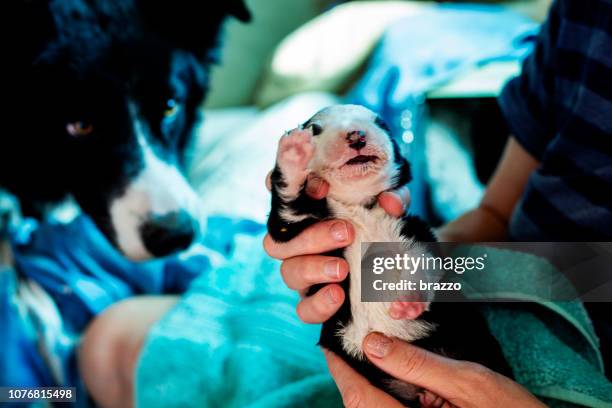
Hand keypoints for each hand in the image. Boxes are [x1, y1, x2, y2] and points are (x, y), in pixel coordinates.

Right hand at [263, 173, 409, 322]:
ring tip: (342, 269)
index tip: (323, 189)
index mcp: (308, 211)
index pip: (287, 195)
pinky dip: (319, 303)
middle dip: (312, 236)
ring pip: (288, 271)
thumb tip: (391, 203)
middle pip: (279, 239)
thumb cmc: (382, 224)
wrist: (396, 268)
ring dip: (313, 268)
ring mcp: (302, 273)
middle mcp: (296, 241)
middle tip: (346, 232)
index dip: (295, 190)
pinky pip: (304, 309)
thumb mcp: (389, 207)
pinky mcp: (313, 302)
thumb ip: (392, 199)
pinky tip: (338, 295)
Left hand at [325, 332, 544, 407]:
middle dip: (350, 377)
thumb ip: (417, 364)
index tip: (328, 345)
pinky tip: (389, 376)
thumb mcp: (468, 382)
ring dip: (365, 387)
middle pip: (361, 406)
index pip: (360, 398)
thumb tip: (373, 343)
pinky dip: (383, 396)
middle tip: (344, 346)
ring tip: (364, 355)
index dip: (340, 370)